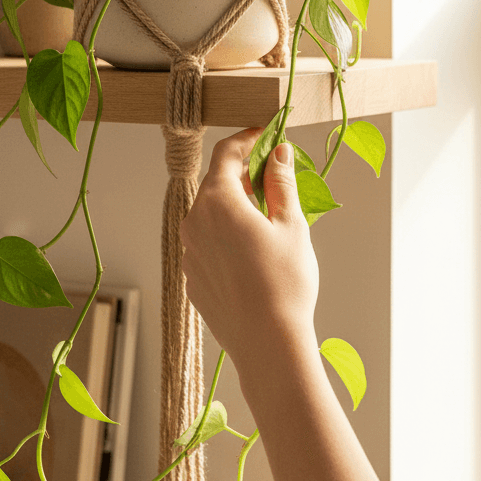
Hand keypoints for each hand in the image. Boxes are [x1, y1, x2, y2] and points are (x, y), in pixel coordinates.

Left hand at [181, 129, 319, 374]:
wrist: (268, 344)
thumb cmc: (284, 284)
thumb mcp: (291, 224)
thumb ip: (281, 183)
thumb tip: (278, 154)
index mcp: (217, 201)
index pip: (226, 153)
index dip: (248, 140)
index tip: (267, 136)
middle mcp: (194, 222)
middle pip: (216, 183)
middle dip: (243, 174)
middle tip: (275, 175)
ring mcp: (189, 251)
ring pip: (210, 214)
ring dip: (235, 205)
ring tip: (268, 215)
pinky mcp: (192, 276)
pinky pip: (208, 242)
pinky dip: (227, 234)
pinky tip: (254, 250)